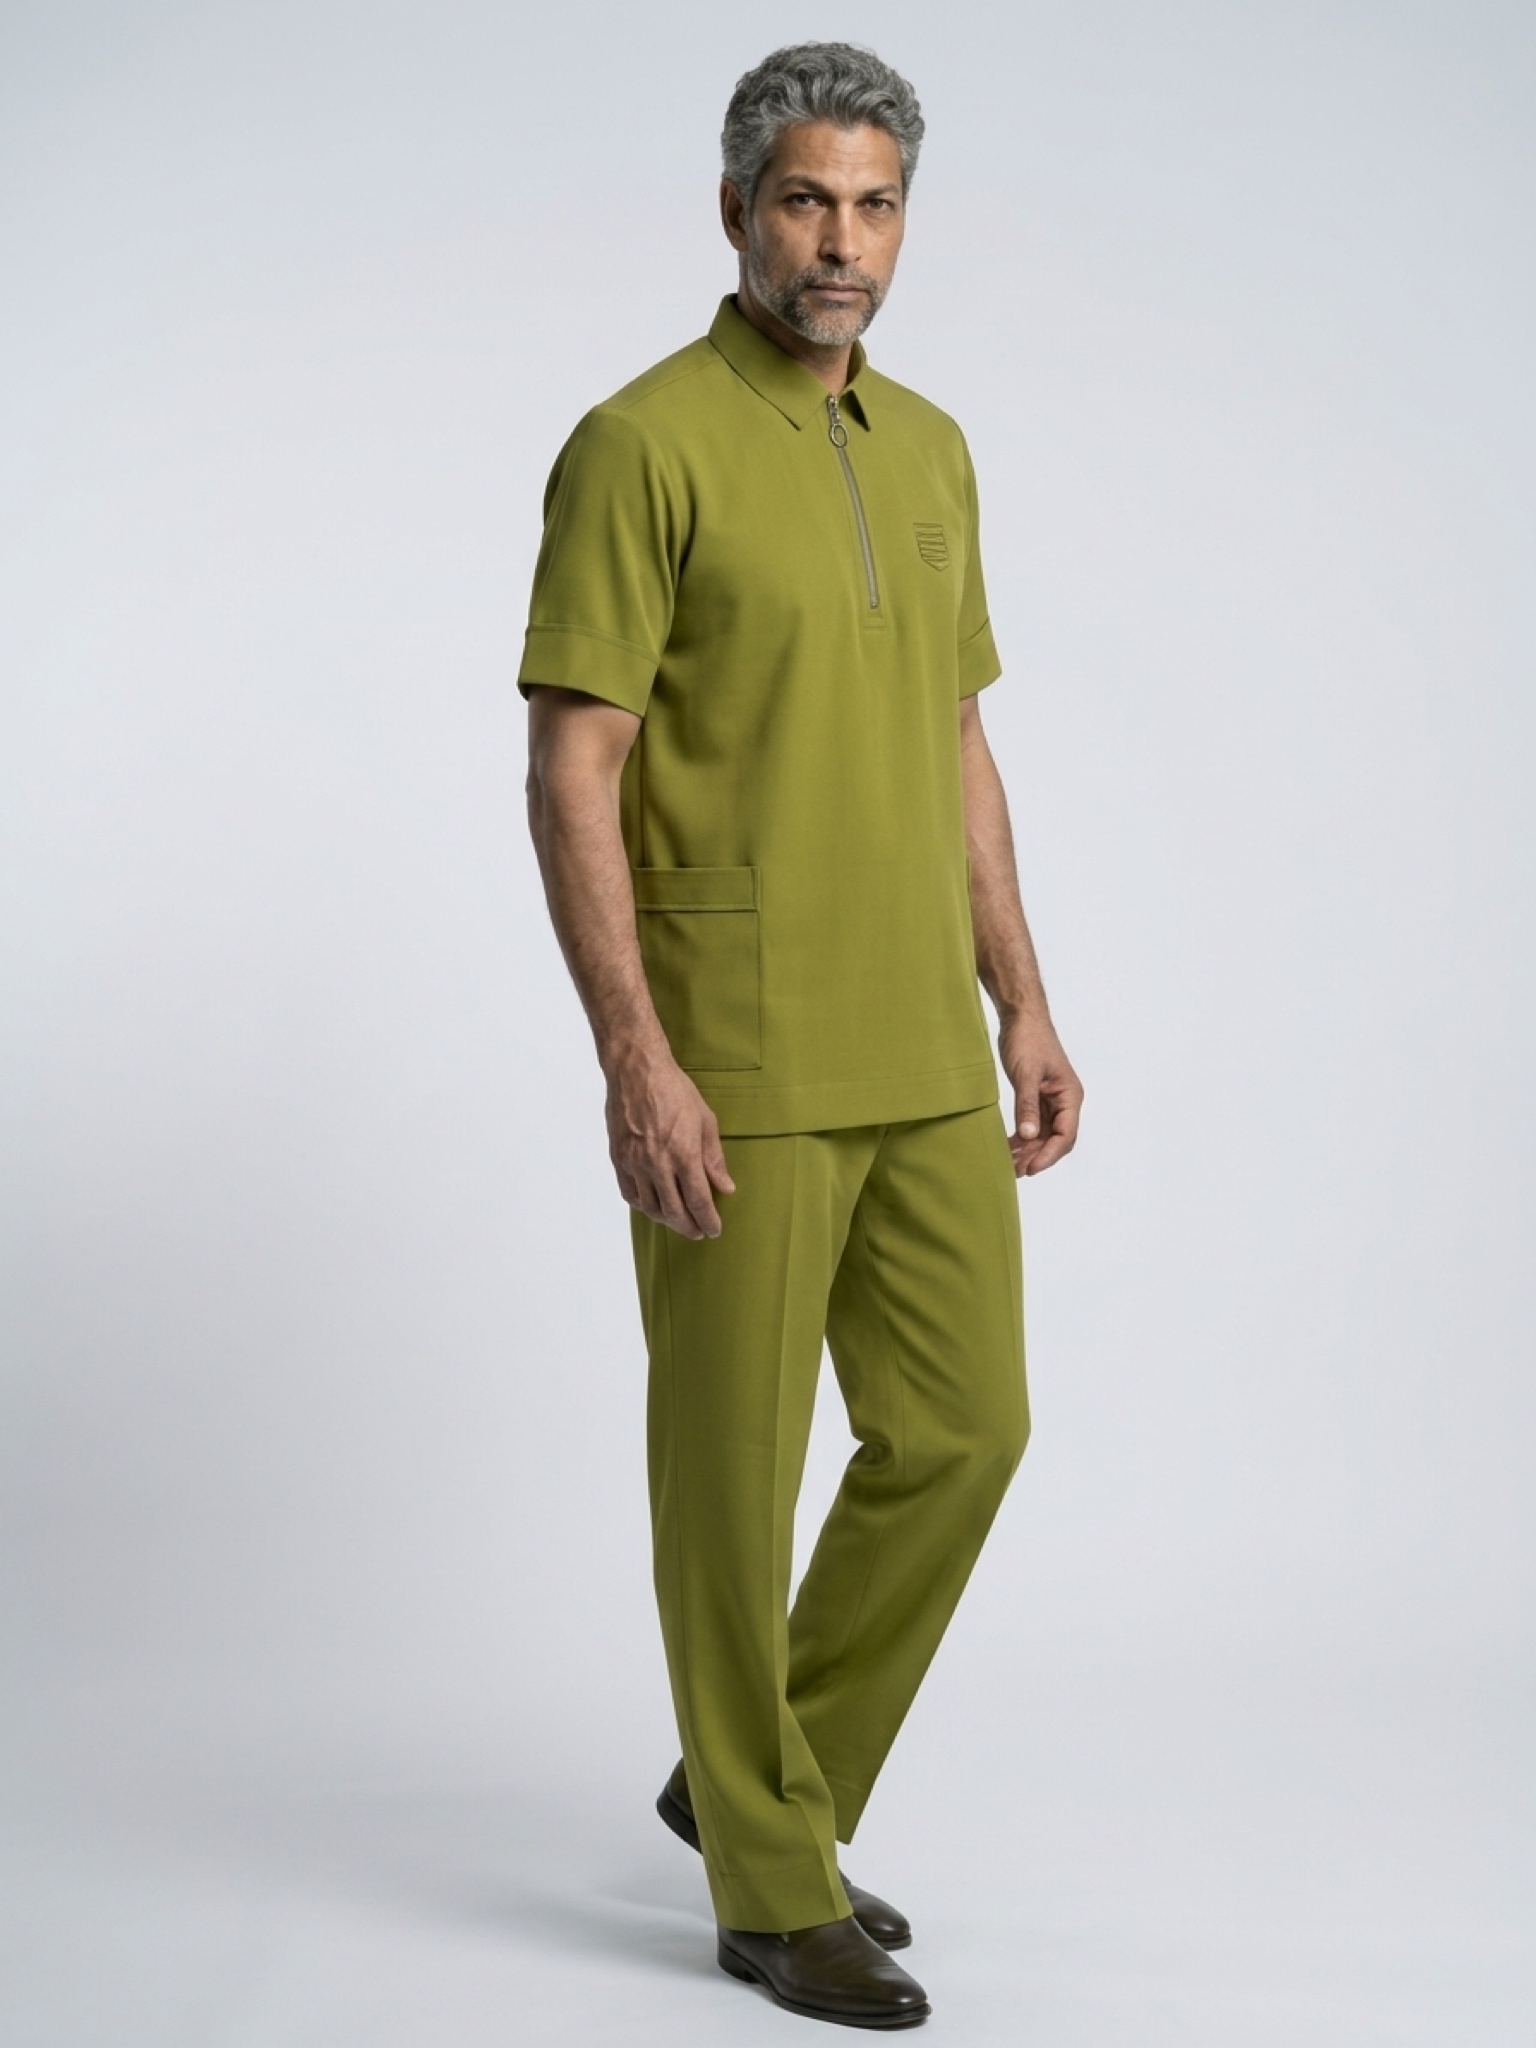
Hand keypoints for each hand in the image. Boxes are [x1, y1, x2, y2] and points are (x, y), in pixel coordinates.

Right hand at [605, 1046, 735, 1237]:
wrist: (636, 1071)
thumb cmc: (674, 1090)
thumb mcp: (705, 1120)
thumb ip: (714, 1158)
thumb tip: (725, 1187)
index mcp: (683, 1154)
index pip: (698, 1201)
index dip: (708, 1220)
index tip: (714, 1229)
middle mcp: (657, 1163)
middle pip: (674, 1211)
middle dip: (689, 1227)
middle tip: (698, 1232)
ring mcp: (635, 1162)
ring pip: (650, 1207)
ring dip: (666, 1219)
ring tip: (678, 1220)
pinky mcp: (618, 1158)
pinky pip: (629, 1193)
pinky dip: (643, 1206)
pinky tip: (652, 1206)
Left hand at [999, 1012, 1082, 1176]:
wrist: (1021, 1017)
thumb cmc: (1028, 1039)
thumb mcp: (1026, 1074)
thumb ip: (1028, 1106)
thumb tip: (1029, 1136)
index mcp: (1070, 1095)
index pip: (1066, 1135)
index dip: (1049, 1154)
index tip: (1031, 1168)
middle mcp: (1064, 1101)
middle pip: (1057, 1139)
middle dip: (1038, 1156)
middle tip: (1017, 1171)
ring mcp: (1051, 1100)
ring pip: (1044, 1134)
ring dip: (1029, 1150)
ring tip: (1011, 1165)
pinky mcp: (1038, 1097)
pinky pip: (1034, 1124)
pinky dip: (1023, 1137)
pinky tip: (1009, 1147)